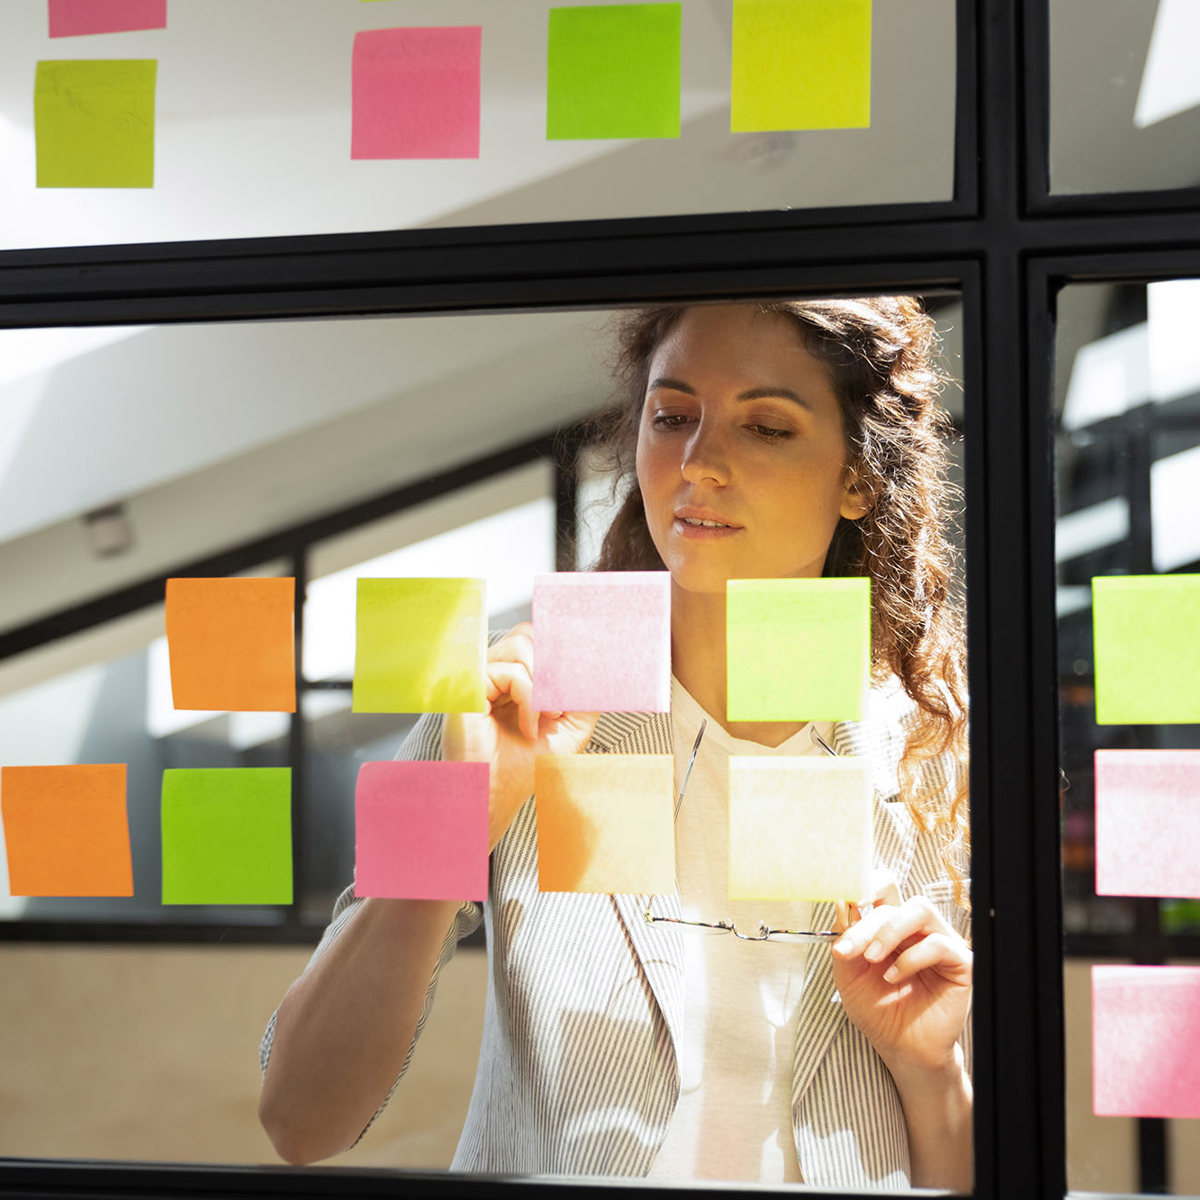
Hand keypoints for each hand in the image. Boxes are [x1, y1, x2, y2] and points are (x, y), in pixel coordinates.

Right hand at [442, 623, 598, 849]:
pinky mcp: (470, 687)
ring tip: (545, 717)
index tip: (575, 680)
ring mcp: (480, 675)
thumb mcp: (571, 726)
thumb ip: (585, 694)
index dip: (560, 650)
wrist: (498, 795)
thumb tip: (604, 663)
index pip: (538, 637)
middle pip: (530, 633)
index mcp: (512, 675)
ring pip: (523, 645)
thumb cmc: (525, 765)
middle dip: (554, 666)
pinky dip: (530, 700)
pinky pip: (512, 671)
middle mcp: (493, 670)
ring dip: (544, 684)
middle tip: (559, 705)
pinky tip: (529, 728)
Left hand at [829, 870, 971, 1078]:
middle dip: (866, 924)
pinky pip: (938, 944)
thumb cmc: (878, 1011)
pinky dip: (910, 958)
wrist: (901, 1050)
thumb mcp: (849, 974)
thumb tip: (841, 903)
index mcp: (891, 926)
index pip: (885, 888)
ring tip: (872, 958)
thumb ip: (844, 939)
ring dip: (890, 931)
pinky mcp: (960, 963)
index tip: (845, 899)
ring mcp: (940, 943)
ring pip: (920, 909)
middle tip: (849, 950)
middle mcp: (917, 930)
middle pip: (895, 902)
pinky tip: (894, 977)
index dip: (867, 884)